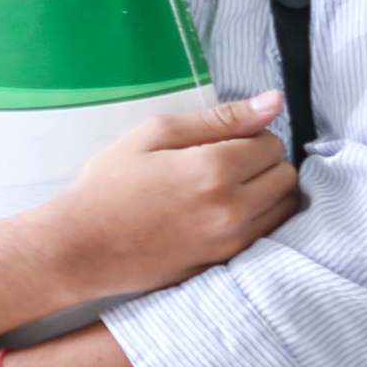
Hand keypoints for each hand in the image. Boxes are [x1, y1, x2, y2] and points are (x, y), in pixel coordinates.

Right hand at [34, 91, 299, 303]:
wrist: (82, 248)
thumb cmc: (110, 185)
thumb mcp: (156, 134)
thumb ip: (220, 117)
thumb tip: (273, 101)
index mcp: (216, 168)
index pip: (272, 142)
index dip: (252, 134)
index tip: (225, 139)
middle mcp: (232, 208)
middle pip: (285, 176)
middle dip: (265, 163)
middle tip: (227, 162)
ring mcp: (230, 242)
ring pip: (283, 209)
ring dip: (267, 193)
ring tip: (229, 189)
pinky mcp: (224, 265)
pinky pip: (267, 236)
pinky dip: (258, 220)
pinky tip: (225, 214)